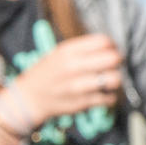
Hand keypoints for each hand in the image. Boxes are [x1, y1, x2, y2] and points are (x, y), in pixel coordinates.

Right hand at [7, 33, 122, 124]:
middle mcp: (73, 67)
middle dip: (117, 61)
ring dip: (115, 79)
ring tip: (107, 80)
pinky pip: (109, 98)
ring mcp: (78, 86)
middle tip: (111, 64)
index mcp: (67, 51)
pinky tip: (101, 93)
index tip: (109, 50)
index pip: (103, 41)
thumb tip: (111, 47)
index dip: (111, 45)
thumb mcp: (58, 54)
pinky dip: (109, 96)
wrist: (29, 98)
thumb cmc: (47, 73)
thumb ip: (82, 49)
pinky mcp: (82, 103)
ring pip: (114, 79)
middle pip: (113, 58)